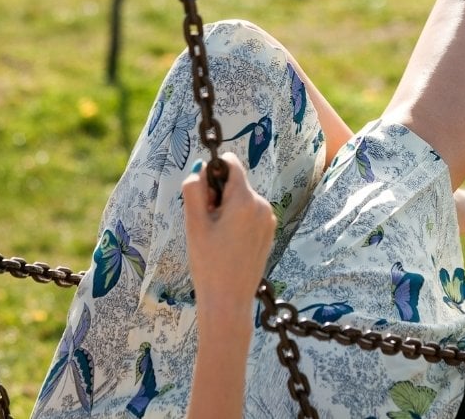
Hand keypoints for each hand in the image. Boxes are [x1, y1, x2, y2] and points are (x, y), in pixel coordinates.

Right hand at [182, 152, 276, 322]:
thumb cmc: (208, 263)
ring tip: (217, 237)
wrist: (228, 301)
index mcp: (245, 199)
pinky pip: (251, 213)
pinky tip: (228, 243)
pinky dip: (238, 219)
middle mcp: (263, 204)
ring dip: (227, 208)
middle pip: (235, 183)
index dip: (212, 173)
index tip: (204, 197)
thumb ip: (194, 190)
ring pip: (242, 199)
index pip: (231, 164)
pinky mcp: (269, 231)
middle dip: (218, 195)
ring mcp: (269, 218)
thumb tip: (200, 168)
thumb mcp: (194, 224)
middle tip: (207, 224)